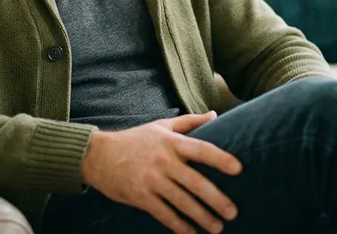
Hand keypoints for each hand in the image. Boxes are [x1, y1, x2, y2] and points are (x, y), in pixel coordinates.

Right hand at [82, 111, 241, 233]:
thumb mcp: (161, 126)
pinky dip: (179, 226)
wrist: (97, 155)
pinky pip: (163, 214)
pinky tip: (191, 233)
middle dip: (216, 199)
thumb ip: (189, 122)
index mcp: (171, 142)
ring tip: (217, 227)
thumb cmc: (134, 139)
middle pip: (195, 182)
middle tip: (233, 212)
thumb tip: (216, 114)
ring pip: (182, 202)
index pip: (202, 149)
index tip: (238, 169)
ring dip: (201, 217)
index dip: (221, 159)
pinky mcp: (140, 196)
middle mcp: (163, 161)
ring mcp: (151, 180)